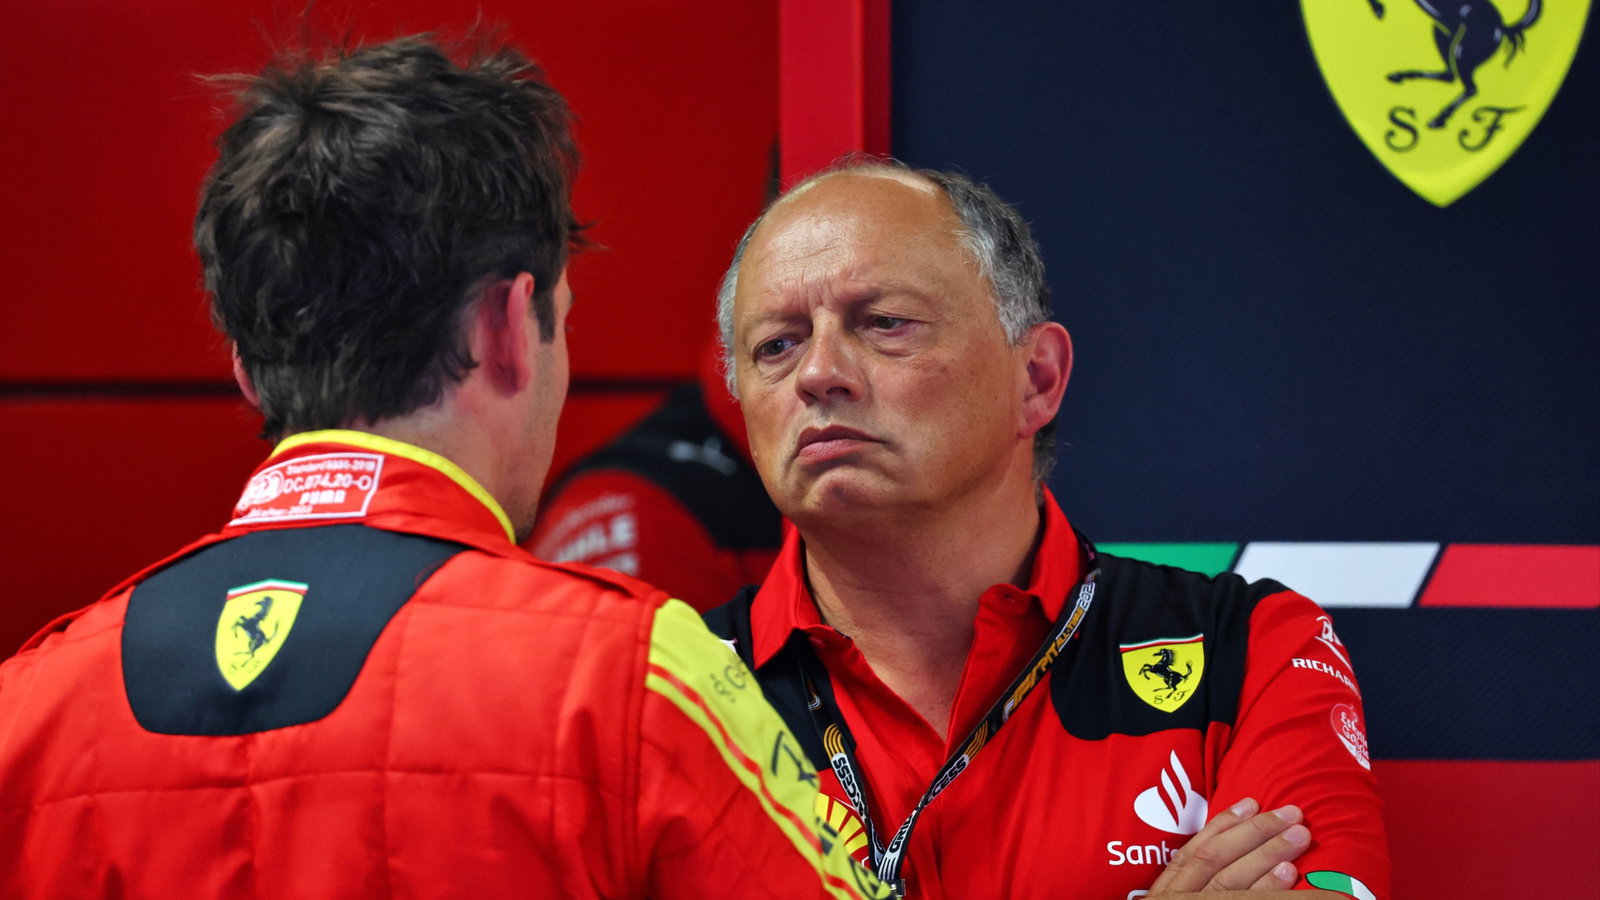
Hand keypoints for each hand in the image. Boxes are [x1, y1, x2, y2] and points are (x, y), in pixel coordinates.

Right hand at [1145, 798, 1310, 894]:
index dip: (1223, 824)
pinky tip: (1288, 873)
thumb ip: (1193, 881)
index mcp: (1167, 889)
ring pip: (1231, 881)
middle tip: (1291, 814)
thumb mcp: (1175, 899)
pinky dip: (1267, 888)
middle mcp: (1179, 897)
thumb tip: (1231, 848)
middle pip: (1216, 859)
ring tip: (1298, 837)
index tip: (1251, 802)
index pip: (1194, 850)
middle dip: (1255, 832)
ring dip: (1268, 855)